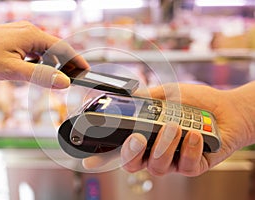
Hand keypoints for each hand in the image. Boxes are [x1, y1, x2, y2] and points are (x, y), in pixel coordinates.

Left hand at [0, 21, 88, 87]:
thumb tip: (63, 82)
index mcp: (32, 35)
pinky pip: (34, 51)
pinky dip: (41, 62)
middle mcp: (29, 31)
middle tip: (73, 79)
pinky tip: (37, 71)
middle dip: (66, 64)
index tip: (86, 70)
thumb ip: (40, 76)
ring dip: (53, 64)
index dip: (76, 60)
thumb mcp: (13, 70)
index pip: (63, 47)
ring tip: (56, 78)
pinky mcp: (15, 40)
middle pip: (56, 48)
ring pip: (45, 50)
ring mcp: (22, 35)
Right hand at [121, 83, 254, 176]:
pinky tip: (195, 134)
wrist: (226, 109)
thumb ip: (150, 95)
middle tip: (139, 137)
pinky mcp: (193, 166)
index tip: (103, 150)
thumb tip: (133, 94)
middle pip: (134, 164)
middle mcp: (156, 151)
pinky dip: (189, 149)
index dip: (113, 151)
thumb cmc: (196, 102)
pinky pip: (186, 166)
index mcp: (146, 136)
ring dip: (164, 146)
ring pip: (159, 166)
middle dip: (133, 152)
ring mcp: (174, 161)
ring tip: (176, 126)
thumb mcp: (169, 93)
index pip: (124, 148)